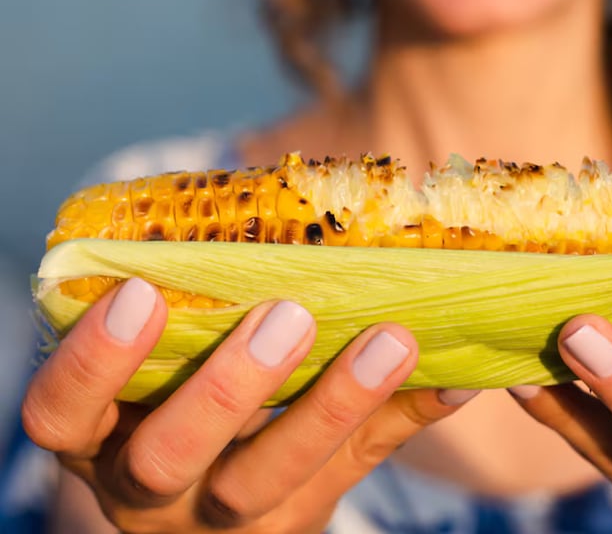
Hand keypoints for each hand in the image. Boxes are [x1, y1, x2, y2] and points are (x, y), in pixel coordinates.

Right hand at [23, 279, 475, 532]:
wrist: (211, 515)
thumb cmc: (176, 406)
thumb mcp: (154, 376)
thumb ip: (184, 313)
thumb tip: (254, 204)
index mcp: (102, 436)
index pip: (61, 411)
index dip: (92, 360)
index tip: (139, 294)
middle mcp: (150, 489)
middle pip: (171, 456)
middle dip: (229, 387)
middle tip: (288, 316)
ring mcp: (223, 516)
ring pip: (267, 479)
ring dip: (334, 404)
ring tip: (392, 340)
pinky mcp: (299, 517)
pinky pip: (356, 471)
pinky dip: (407, 417)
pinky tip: (455, 380)